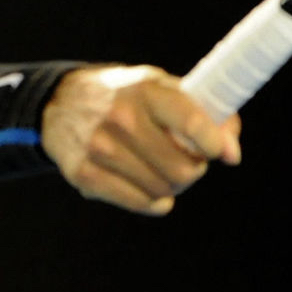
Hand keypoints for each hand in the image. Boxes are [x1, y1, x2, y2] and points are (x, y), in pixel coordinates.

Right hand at [41, 64, 241, 215]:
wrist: (59, 103)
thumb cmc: (124, 96)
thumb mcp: (159, 88)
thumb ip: (203, 114)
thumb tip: (232, 154)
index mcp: (144, 90)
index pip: (192, 124)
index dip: (214, 145)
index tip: (219, 152)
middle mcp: (120, 117)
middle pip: (183, 170)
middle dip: (192, 169)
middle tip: (185, 160)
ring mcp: (100, 147)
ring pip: (164, 191)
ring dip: (171, 187)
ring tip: (160, 170)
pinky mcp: (84, 173)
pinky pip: (141, 203)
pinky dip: (152, 201)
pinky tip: (147, 187)